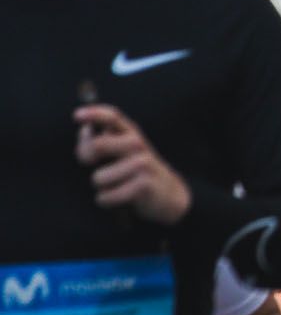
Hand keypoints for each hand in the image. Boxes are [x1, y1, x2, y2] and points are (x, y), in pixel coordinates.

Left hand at [74, 103, 191, 225]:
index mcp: (130, 132)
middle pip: (98, 145)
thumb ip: (98, 141)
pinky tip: (117, 198)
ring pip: (99, 177)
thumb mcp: (119, 152)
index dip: (94, 114)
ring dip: (100, 186)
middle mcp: (137, 144)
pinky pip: (107, 196)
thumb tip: (85, 131)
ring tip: (114, 185)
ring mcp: (143, 164)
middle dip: (85, 157)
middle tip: (91, 165)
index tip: (76, 115)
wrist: (169, 195)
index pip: (112, 117)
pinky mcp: (144, 185)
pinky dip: (106, 200)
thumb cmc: (134, 172)